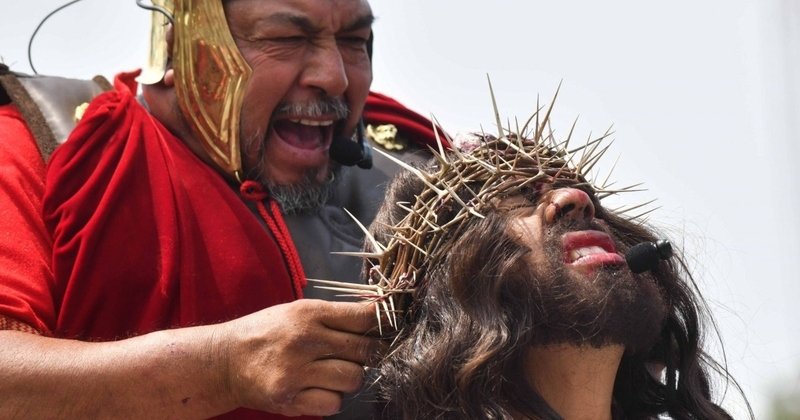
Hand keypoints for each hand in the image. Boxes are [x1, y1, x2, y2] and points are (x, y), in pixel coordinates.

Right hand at [218, 299, 379, 415]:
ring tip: (332, 371)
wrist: (224, 361)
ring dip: (350, 377)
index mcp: (308, 314)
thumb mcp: (296, 312)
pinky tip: (318, 388)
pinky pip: (333, 403)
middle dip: (369, 354)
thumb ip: (333, 316)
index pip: (363, 318)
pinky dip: (332, 398)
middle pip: (364, 350)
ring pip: (353, 379)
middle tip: (359, 354)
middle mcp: (304, 341)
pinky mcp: (289, 399)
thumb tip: (376, 317)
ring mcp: (296, 372)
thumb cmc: (266, 333)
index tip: (383, 329)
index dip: (380, 325)